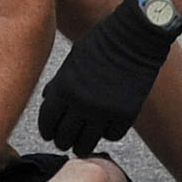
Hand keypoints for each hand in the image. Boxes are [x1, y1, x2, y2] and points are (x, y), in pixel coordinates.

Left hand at [38, 0, 177, 152]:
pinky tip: (105, 127)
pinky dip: (107, 134)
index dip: (47, 131)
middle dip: (63, 140)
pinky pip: (112, 136)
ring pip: (87, 144)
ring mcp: (105, 111)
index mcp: (64, 89)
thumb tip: (47, 101)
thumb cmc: (101, 44)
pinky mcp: (126, 114)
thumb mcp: (72, 60)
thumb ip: (58, 83)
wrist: (134, 37)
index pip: (47, 123)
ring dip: (83, 144)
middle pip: (64, 139)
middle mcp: (82, 104)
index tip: (50, 134)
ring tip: (84, 142)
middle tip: (67, 140)